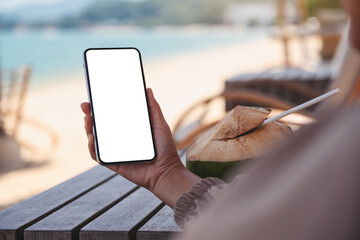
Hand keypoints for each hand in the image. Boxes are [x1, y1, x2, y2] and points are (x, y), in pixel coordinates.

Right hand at [80, 88, 199, 206]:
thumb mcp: (159, 124)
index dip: (102, 108)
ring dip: (88, 129)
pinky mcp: (114, 164)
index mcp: (129, 130)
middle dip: (90, 116)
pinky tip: (92, 138)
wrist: (166, 171)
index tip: (95, 98)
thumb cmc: (165, 148)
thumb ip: (153, 108)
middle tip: (86, 106)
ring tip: (88, 119)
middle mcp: (120, 140)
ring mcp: (116, 152)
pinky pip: (98, 156)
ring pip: (96, 140)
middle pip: (100, 127)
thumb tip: (147, 89)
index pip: (112, 117)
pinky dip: (92, 147)